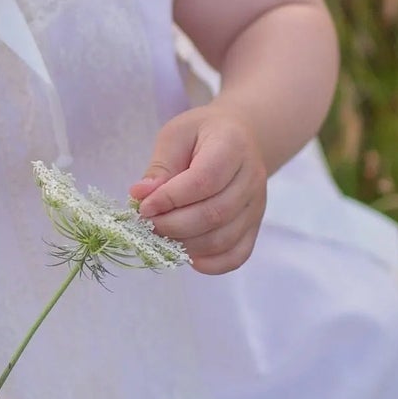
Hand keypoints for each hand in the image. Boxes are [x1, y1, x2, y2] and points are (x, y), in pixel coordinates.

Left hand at [130, 104, 266, 273]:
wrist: (239, 138)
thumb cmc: (202, 135)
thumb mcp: (176, 135)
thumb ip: (160, 166)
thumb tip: (141, 195)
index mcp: (232, 146)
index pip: (204, 180)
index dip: (170, 199)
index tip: (144, 206)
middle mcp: (251, 178)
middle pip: (214, 214)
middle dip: (173, 225)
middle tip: (147, 224)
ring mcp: (256, 205)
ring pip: (223, 239)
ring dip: (187, 244)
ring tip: (162, 235)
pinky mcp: (254, 225)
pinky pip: (237, 255)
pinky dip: (211, 263)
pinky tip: (188, 255)